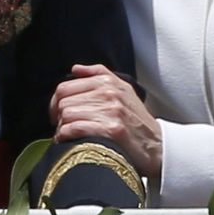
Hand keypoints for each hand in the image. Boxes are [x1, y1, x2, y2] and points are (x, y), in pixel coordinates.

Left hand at [49, 63, 161, 178]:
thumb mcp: (123, 91)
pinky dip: (66, 136)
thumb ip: (99, 75)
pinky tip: (69, 141)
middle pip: (64, 102)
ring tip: (68, 136)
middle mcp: (110, 93)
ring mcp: (111, 111)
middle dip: (58, 118)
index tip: (58, 114)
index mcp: (109, 82)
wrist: (157, 145)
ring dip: (62, 129)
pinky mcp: (112, 130)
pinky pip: (75, 129)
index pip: (65, 87)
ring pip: (67, 115)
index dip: (55, 103)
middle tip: (64, 128)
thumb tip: (75, 69)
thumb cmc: (137, 121)